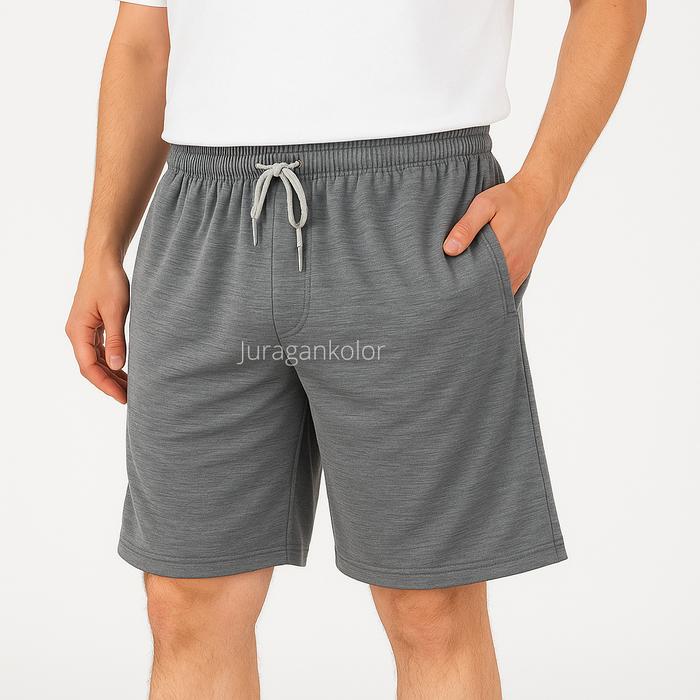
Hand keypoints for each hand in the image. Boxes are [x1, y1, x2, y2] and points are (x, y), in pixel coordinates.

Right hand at [66, 256, 129, 403]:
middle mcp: (77, 333)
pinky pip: (99, 350)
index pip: (89, 367)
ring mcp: (84, 330)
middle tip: (130, 398)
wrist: (104, 260)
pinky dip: (111, 362)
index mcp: (78, 331)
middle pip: (90, 367)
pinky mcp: (92, 325)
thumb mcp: (115, 311)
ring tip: (130, 388)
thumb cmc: (109, 282)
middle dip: (109, 384)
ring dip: (110, 374)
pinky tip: (124, 370)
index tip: (122, 397)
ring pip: (95, 360)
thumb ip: (116, 340)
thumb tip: (116, 367)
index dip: (105, 385)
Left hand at [443, 174, 559, 292]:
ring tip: (466, 284)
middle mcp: (512, 266)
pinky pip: (508, 286)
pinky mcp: (523, 269)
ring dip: (483, 289)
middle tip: (454, 285)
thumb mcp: (484, 205)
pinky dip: (495, 287)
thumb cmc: (509, 199)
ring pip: (498, 290)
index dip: (461, 286)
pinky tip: (483, 280)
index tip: (448, 284)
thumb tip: (449, 250)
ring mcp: (519, 270)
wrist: (538, 196)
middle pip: (486, 289)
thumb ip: (466, 227)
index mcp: (500, 253)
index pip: (475, 282)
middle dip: (470, 290)